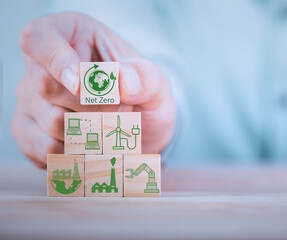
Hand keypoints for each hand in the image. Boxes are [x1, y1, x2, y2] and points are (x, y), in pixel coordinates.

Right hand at [12, 12, 175, 167]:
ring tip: (111, 125)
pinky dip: (77, 153)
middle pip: (46, 86)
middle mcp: (41, 67)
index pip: (38, 39)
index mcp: (69, 36)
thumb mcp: (154, 82)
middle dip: (92, 105)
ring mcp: (32, 101)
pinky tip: (94, 145)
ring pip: (50, 121)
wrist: (141, 129)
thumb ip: (144, 76)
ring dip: (91, 131)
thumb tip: (124, 81)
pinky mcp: (31, 132)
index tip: (82, 84)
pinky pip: (45, 149)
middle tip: (119, 109)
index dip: (57, 61)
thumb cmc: (142, 95)